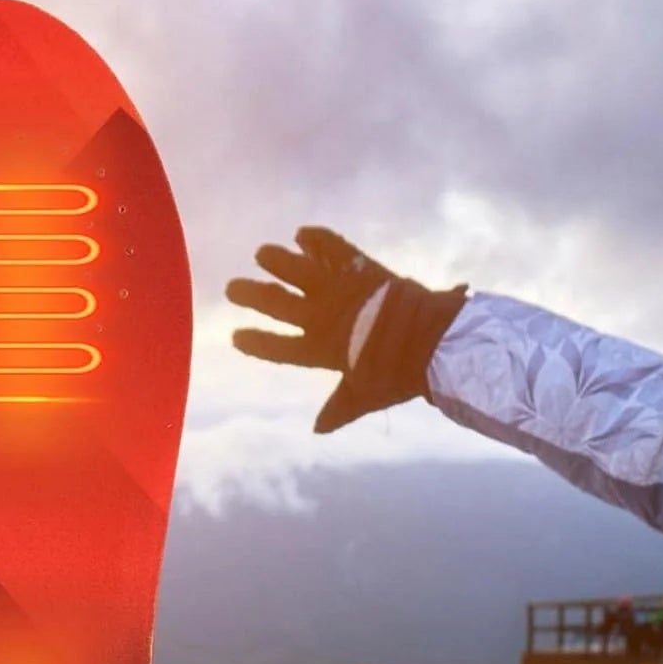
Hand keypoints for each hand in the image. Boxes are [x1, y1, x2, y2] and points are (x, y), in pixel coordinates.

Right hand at [226, 226, 467, 433]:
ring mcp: (340, 289)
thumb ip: (339, 409)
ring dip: (279, 261)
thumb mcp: (364, 397)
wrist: (430, 341)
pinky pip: (334, 249)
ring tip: (262, 253)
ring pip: (299, 270)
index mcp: (320, 350)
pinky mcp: (360, 269)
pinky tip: (302, 233)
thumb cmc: (396, 374)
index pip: (279, 348)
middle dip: (252, 295)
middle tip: (232, 287)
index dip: (257, 343)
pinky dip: (318, 239)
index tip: (235, 336)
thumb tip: (317, 430)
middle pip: (279, 303)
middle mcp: (322, 316)